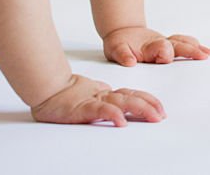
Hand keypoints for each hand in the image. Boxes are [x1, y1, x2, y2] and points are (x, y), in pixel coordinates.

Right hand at [30, 73, 165, 126]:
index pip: (132, 94)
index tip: (160, 109)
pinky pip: (101, 111)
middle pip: (132, 98)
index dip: (148, 100)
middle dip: (150, 106)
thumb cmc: (67, 95)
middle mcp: (105, 95)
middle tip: (162, 115)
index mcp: (107, 93)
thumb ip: (105, 102)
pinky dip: (113, 115)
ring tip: (153, 117)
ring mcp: (95, 100)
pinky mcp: (83, 107)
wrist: (47, 88)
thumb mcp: (91, 99)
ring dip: (140, 109)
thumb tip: (120, 111)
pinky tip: (122, 121)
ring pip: (122, 102)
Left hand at [102, 26, 209, 65]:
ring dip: (196, 48)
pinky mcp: (170, 46)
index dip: (165, 53)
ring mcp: (167, 43)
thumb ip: (122, 55)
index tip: (166, 60)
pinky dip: (196, 46)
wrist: (123, 32)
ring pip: (184, 43)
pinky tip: (207, 51)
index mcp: (150, 46)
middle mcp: (161, 43)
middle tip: (203, 56)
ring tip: (209, 53)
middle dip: (191, 50)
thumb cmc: (119, 43)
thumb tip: (130, 62)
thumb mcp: (115, 49)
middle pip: (179, 45)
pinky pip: (185, 43)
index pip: (163, 49)